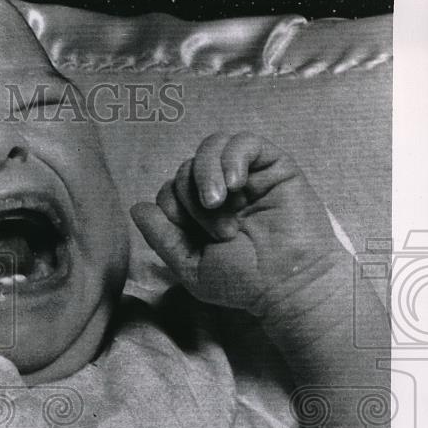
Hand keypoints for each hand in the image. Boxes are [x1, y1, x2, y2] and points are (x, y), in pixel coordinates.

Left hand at [130, 132, 343, 315]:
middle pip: (184, 171)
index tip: (197, 239)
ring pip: (209, 149)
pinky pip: (243, 142)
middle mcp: (220, 192)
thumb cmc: (244, 281)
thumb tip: (137, 208)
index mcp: (198, 214)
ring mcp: (246, 177)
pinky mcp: (273, 166)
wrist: (290, 285)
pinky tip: (235, 183)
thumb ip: (162, 238)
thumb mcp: (191, 266)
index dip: (172, 210)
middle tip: (222, 233)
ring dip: (205, 174)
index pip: (168, 192)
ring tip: (220, 203)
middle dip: (192, 201)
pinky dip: (231, 158)